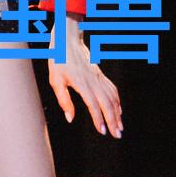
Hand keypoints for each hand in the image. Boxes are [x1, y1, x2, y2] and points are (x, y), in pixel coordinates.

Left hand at [48, 18, 122, 137]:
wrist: (68, 41)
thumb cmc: (58, 61)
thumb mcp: (55, 81)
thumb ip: (63, 100)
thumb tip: (70, 119)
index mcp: (81, 83)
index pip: (93, 105)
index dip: (98, 119)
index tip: (102, 131)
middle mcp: (93, 81)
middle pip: (107, 103)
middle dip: (113, 120)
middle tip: (117, 135)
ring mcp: (98, 77)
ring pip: (112, 97)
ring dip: (117, 113)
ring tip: (120, 127)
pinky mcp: (100, 75)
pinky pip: (112, 89)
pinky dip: (117, 101)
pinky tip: (119, 110)